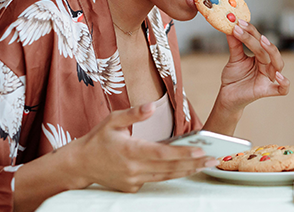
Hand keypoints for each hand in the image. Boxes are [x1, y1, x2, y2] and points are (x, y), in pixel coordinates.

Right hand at [69, 104, 216, 191]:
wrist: (80, 164)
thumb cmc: (98, 139)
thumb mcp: (112, 120)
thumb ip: (133, 113)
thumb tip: (150, 106)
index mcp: (130, 150)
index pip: (161, 153)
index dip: (182, 152)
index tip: (200, 150)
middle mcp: (133, 168)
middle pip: (169, 167)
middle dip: (193, 163)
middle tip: (213, 159)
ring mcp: (133, 180)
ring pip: (166, 176)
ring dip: (187, 170)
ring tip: (205, 164)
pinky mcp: (133, 187)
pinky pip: (157, 180)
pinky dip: (172, 174)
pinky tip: (186, 168)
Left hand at [218, 19, 289, 110]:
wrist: (227, 96)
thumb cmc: (234, 77)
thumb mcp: (234, 58)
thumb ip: (235, 44)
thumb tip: (230, 26)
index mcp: (261, 56)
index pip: (259, 40)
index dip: (250, 31)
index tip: (239, 22)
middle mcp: (267, 65)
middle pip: (268, 51)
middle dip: (259, 39)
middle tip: (246, 29)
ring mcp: (268, 78)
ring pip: (278, 64)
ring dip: (272, 52)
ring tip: (262, 41)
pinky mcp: (266, 91)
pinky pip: (282, 89)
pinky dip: (284, 83)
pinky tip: (278, 76)